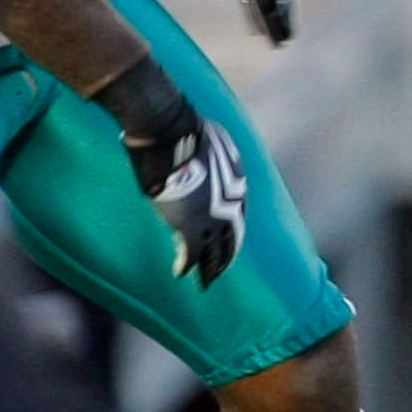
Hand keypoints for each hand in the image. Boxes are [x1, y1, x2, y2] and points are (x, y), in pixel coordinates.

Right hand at [93, 57, 247, 286]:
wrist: (172, 134)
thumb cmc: (187, 131)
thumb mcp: (214, 141)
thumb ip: (215, 153)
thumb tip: (207, 149)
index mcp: (237, 185)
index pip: (238, 216)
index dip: (232, 231)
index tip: (228, 241)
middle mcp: (231, 205)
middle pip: (232, 238)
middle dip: (226, 256)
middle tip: (220, 270)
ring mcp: (212, 218)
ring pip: (214, 252)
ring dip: (209, 268)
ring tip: (205, 281)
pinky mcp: (190, 227)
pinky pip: (190, 253)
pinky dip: (185, 265)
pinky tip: (180, 273)